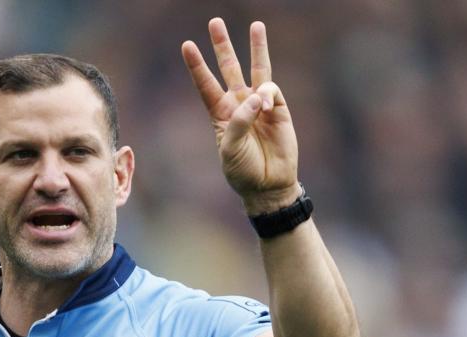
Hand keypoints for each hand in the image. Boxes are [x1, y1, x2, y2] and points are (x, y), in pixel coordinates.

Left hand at [182, 18, 299, 212]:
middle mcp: (239, 104)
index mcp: (220, 114)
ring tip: (256, 25)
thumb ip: (240, 121)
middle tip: (215, 23)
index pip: (205, 84)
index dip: (197, 65)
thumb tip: (257, 96)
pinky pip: (272, 90)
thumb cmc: (243, 170)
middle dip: (222, 46)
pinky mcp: (279, 109)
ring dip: (256, 47)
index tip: (186, 45)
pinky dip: (267, 94)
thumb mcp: (230, 148)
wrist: (268, 184)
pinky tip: (266, 108)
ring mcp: (260, 105)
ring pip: (257, 69)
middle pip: (229, 68)